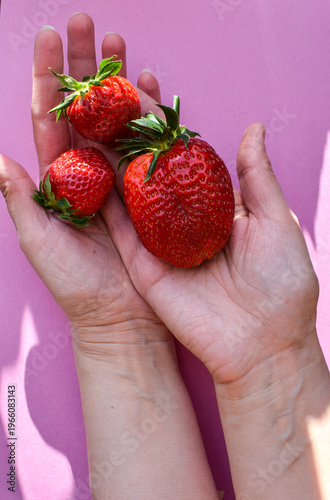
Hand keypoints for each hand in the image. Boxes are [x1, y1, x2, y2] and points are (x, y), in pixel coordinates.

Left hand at [0, 13, 168, 349]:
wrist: (119, 315)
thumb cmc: (76, 285)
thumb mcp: (39, 242)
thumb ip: (21, 199)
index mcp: (58, 178)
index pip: (49, 116)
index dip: (48, 76)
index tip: (49, 36)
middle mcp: (88, 171)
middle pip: (83, 108)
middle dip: (84, 65)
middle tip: (88, 23)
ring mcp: (120, 177)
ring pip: (117, 119)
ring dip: (118, 81)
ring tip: (120, 44)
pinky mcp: (146, 189)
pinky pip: (147, 146)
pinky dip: (149, 116)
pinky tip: (152, 88)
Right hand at [107, 121, 318, 386]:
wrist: (263, 344)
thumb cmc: (281, 283)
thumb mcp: (275, 219)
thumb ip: (255, 176)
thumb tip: (252, 129)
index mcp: (215, 210)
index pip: (185, 161)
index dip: (167, 130)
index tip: (149, 94)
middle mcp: (184, 223)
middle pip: (153, 174)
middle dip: (133, 140)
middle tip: (113, 103)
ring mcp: (161, 245)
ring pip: (131, 198)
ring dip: (113, 163)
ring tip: (93, 125)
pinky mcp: (144, 267)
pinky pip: (121, 231)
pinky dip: (105, 202)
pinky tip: (89, 169)